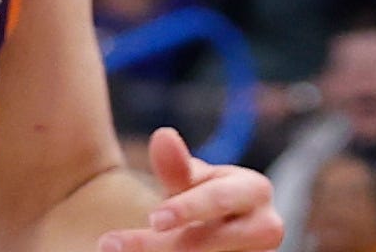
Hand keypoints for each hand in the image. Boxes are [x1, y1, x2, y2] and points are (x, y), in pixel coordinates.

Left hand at [97, 130, 285, 251]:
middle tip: (109, 244)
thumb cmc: (203, 200)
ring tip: (116, 250)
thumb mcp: (190, 182)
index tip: (153, 219)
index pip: (219, 199)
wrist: (220, 233)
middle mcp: (266, 228)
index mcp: (255, 191)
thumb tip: (162, 136)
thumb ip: (177, 166)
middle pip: (207, 244)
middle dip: (157, 245)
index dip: (187, 209)